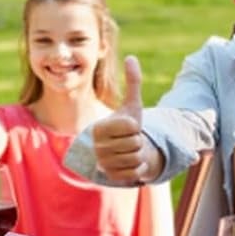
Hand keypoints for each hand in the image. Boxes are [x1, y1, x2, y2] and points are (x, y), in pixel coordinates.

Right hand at [91, 57, 159, 183]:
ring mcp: (102, 163)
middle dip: (137, 142)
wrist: (123, 150)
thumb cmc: (127, 126)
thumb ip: (133, 82)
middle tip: (128, 141)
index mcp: (98, 128)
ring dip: (138, 155)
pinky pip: (135, 172)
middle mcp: (96, 147)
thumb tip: (131, 57)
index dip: (135, 126)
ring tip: (128, 151)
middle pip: (135, 144)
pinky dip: (138, 168)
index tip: (128, 127)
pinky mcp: (110, 178)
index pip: (131, 127)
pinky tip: (128, 163)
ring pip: (136, 158)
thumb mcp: (132, 105)